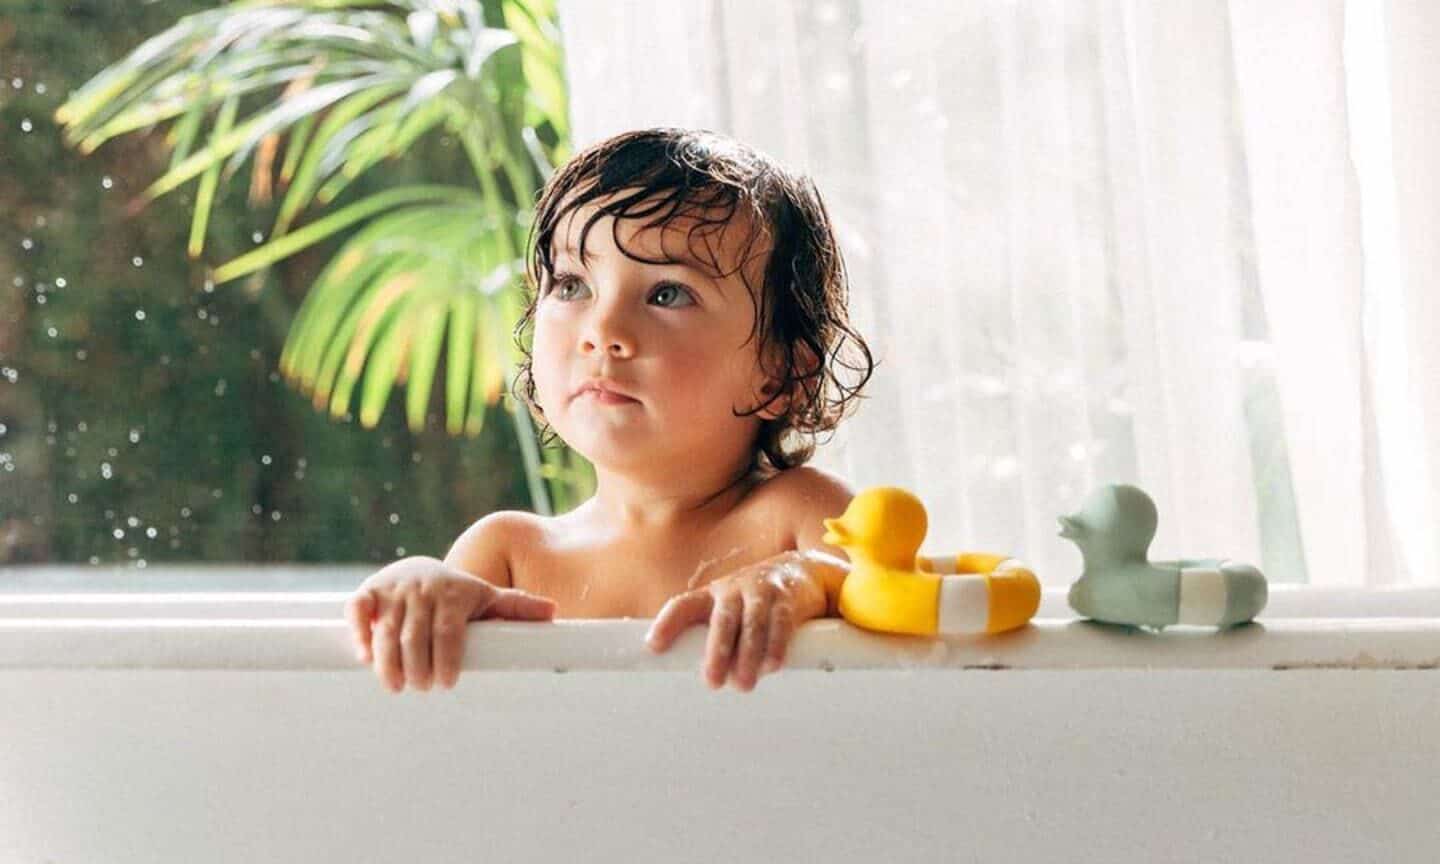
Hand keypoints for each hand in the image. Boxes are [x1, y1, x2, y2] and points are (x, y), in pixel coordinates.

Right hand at [345, 556, 557, 692]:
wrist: (423, 570)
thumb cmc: (460, 595)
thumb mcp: (489, 598)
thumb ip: (517, 607)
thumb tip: (552, 613)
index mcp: (454, 593)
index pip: (449, 630)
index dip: (447, 658)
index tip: (447, 684)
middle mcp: (423, 589)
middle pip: (416, 635)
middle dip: (417, 666)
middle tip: (421, 688)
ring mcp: (395, 590)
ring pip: (387, 628)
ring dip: (388, 660)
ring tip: (395, 686)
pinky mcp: (369, 592)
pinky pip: (359, 610)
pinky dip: (359, 633)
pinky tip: (364, 658)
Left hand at [644, 553, 826, 691]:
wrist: (803, 571)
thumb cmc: (757, 600)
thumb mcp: (732, 610)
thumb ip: (718, 639)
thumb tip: (713, 678)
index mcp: (713, 594)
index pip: (684, 605)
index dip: (667, 624)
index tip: (654, 647)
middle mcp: (734, 590)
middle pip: (722, 620)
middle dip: (716, 652)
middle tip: (713, 682)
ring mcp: (762, 592)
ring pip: (752, 624)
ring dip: (747, 656)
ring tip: (743, 684)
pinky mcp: (787, 599)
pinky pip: (780, 623)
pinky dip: (776, 647)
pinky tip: (772, 666)